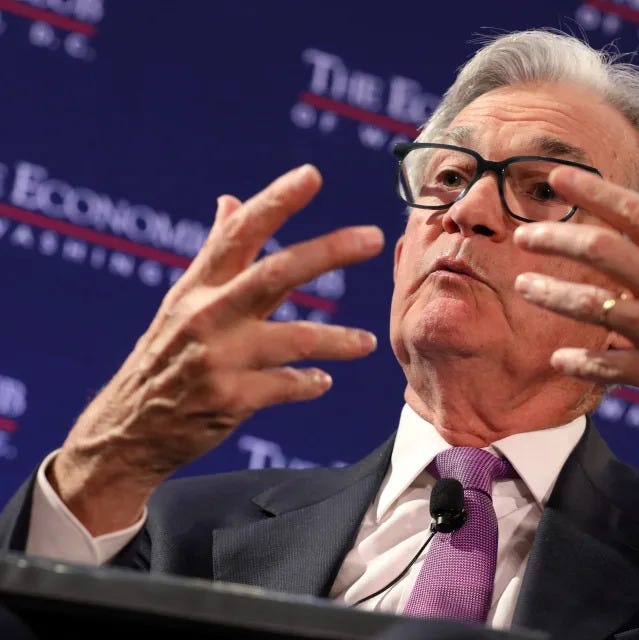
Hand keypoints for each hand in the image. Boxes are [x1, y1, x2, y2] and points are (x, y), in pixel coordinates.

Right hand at [51, 165, 384, 533]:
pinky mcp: (230, 400)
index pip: (240, 232)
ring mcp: (218, 358)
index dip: (276, 201)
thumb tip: (230, 200)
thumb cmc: (166, 356)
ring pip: (295, 338)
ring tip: (367, 343)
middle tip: (373, 237)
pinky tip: (322, 380)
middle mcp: (208, 314)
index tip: (312, 174)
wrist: (129, 430)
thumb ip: (218, 255)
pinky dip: (309, 382)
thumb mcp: (183, 301)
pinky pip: (286, 386)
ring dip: (337, 339)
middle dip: (328, 251)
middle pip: (276, 273)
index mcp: (198, 286)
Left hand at [513, 168, 638, 500]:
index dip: (594, 191)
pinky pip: (608, 366)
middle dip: (557, 238)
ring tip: (523, 286)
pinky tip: (559, 358)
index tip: (560, 177)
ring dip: (553, 294)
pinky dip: (580, 362)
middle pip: (603, 252)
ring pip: (594, 306)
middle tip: (525, 235)